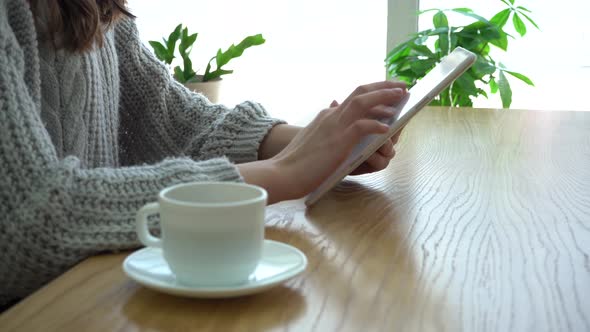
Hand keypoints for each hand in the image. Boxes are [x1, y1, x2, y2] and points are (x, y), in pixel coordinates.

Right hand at [239, 80, 406, 202]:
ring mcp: (334, 126)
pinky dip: (376, 124)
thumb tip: (334, 105)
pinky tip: (387, 128)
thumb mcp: (312, 136)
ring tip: (400, 97)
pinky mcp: (338, 141)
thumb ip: (325, 123)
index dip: (373, 91)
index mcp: (327, 114)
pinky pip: (362, 126)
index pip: (354, 96)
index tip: (388, 89)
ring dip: (384, 98)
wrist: (282, 173)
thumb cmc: (296, 160)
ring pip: (363, 103)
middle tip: (401, 86)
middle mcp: (331, 115)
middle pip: (361, 92)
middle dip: (383, 87)